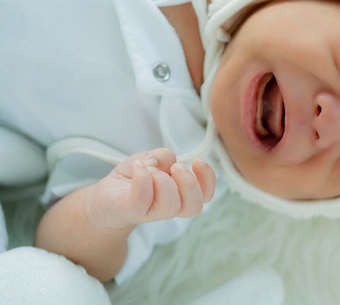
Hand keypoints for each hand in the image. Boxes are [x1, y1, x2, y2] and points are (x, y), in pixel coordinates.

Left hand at [84, 148, 215, 228]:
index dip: (209, 179)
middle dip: (190, 182)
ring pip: (170, 204)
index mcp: (180, 195)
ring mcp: (149, 212)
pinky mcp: (130, 210)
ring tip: (150, 168)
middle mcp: (168, 207)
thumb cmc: (131, 179)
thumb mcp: (150, 159)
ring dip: (164, 180)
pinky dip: (143, 177)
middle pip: (194, 206)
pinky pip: (142, 198)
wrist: (102, 200)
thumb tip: (167, 161)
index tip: (198, 161)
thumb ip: (163, 156)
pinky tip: (138, 167)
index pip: (205, 195)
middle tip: (176, 167)